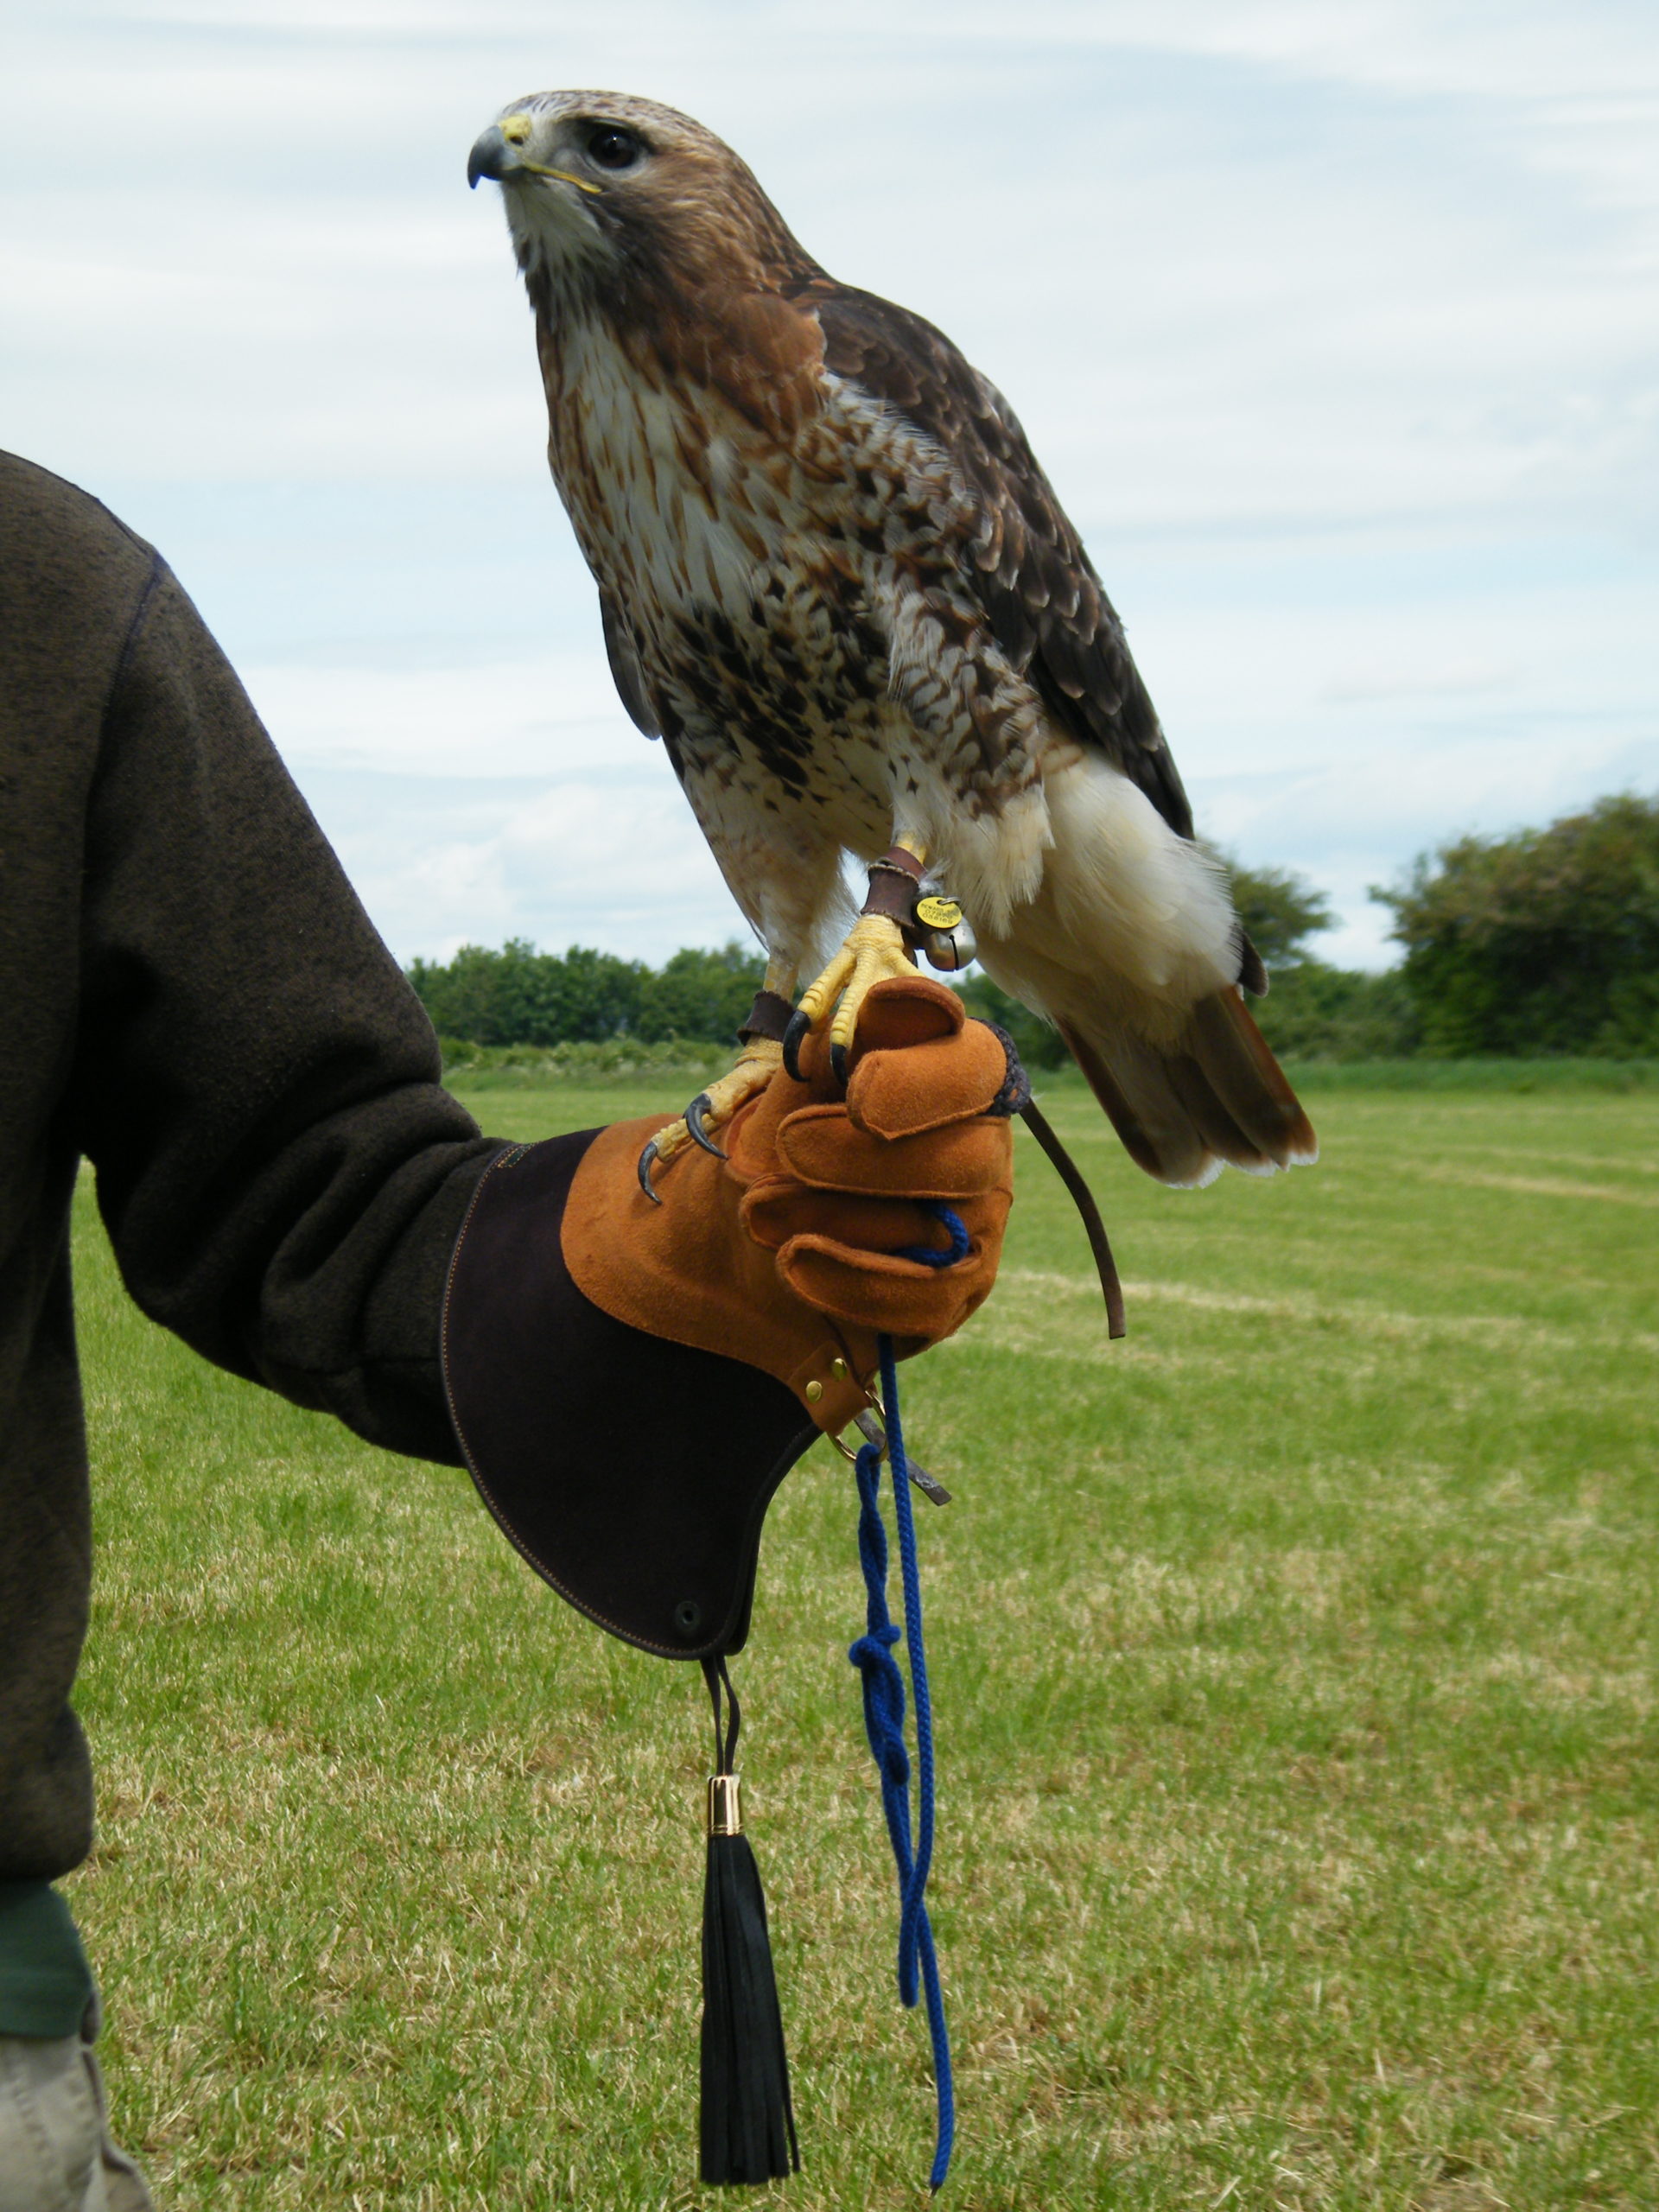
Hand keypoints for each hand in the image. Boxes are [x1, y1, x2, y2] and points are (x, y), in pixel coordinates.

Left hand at [560, 976, 1022, 1432]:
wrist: (752, 1245)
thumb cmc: (777, 1149)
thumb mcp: (778, 1098)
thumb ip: (814, 1064)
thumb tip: (844, 1032)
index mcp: (945, 1071)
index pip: (972, 1062)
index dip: (926, 1075)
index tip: (860, 1081)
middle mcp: (981, 1138)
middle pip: (972, 1150)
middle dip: (868, 1156)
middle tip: (788, 1150)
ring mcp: (979, 1214)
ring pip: (946, 1223)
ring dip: (841, 1217)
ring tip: (760, 1214)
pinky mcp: (960, 1284)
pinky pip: (929, 1294)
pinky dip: (856, 1281)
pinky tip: (797, 1262)